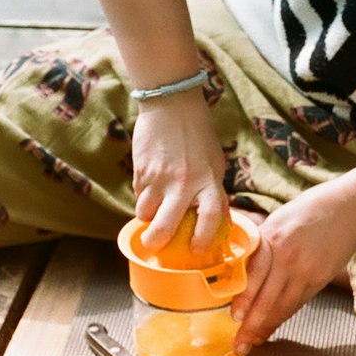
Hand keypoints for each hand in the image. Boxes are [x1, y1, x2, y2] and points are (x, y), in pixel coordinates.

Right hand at [131, 90, 227, 253]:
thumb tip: (218, 220)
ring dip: (147, 216)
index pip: (211, 219)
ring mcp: (159, 178)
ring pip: (145, 213)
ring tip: (153, 208)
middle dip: (156, 242)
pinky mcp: (141, 170)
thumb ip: (214, 192)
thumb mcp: (215, 163)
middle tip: (154, 246)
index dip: (203, 240)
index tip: (197, 250)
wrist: (172, 105)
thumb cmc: (198, 135)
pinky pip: (137, 194)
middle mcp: (184, 184)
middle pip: (165, 227)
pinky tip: (150, 183)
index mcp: (209, 181)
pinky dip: (142, 196)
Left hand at [230, 185, 355, 354]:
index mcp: (273, 240)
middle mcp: (289, 258)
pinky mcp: (320, 279)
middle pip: (267, 299)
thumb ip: (261, 244)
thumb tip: (241, 264)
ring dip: (267, 327)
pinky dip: (283, 317)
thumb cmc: (310, 209)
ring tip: (254, 342)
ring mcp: (307, 271)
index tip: (234, 317)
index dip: (245, 299)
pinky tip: (273, 326)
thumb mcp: (278, 219)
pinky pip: (298, 303)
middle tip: (240, 345)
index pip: (255, 276)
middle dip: (251, 326)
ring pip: (284, 307)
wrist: (348, 207)